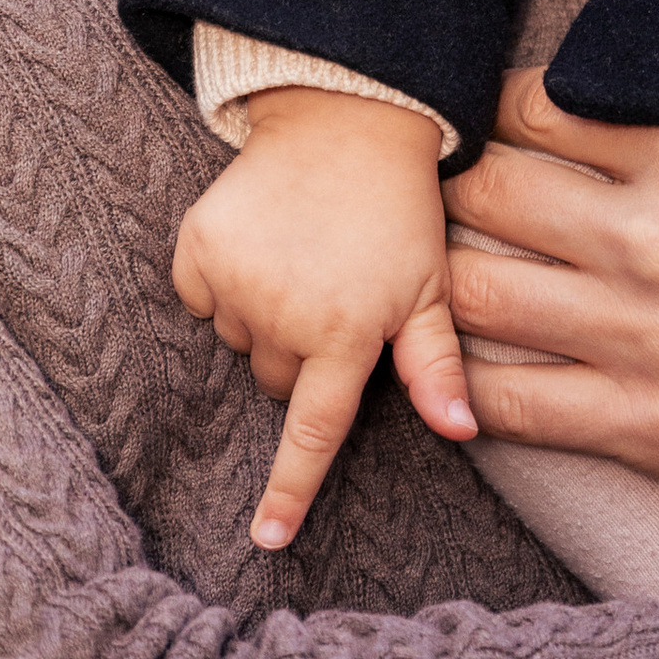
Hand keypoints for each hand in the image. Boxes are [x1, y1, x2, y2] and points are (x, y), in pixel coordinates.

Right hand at [172, 90, 472, 547]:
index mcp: (345, 331)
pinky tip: (261, 242)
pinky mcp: (197, 246)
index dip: (288, 491)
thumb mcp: (430, 286)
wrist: (345, 118)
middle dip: (301, 357)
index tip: (265, 540)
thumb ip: (437, 367)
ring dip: (263, 318)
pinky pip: (200, 298)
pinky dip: (223, 283)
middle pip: (276, 382)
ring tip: (301, 259)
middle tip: (332, 298)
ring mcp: (235, 279)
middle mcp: (283, 313)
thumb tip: (461, 433)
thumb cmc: (399, 210)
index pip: (312, 432)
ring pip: (239, 342)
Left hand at [441, 75, 658, 517]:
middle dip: (464, 193)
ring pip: (474, 296)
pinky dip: (472, 387)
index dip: (506, 117)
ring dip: (454, 285)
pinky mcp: (655, 432)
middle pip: (484, 192)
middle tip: (465, 208)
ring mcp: (651, 338)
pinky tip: (477, 372)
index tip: (506, 136)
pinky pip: (511, 404)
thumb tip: (639, 66)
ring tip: (463, 280)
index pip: (535, 104)